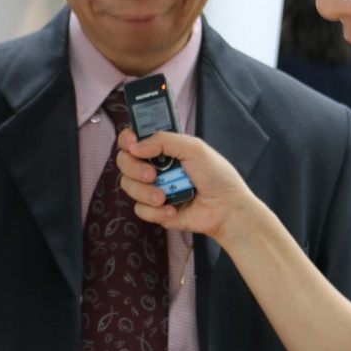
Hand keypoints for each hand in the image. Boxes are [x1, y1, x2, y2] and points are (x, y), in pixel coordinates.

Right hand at [115, 129, 259, 242]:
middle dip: (134, 168)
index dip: (128, 140)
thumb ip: (164, 140)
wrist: (227, 208)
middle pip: (124, 162)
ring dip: (145, 192)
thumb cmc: (216, 175)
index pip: (134, 139)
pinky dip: (156, 211)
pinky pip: (140, 209)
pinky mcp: (156, 211)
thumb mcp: (194, 148)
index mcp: (164, 149)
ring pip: (128, 186)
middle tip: (152, 174)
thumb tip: (135, 146)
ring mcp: (154, 188)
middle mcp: (156, 167)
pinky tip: (174, 210)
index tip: (132, 144)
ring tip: (164, 197)